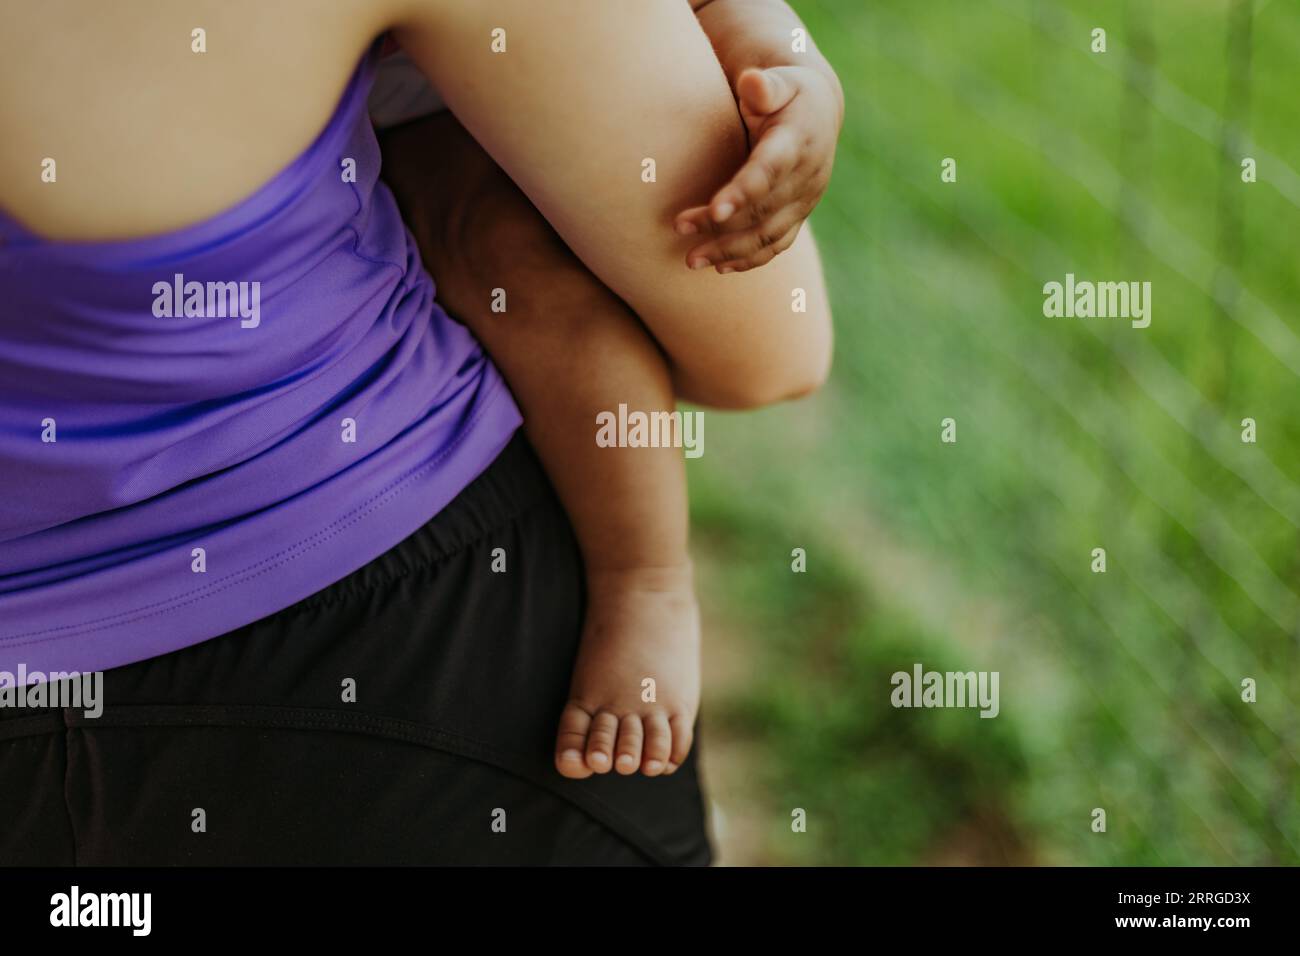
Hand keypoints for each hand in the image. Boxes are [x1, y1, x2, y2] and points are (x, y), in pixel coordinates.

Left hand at [673, 64, 841, 273]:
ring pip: (768, 235)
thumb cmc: (786, 92)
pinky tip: (720, 268)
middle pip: (762, 209)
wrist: (818, 113)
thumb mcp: (780, 80)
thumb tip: (751, 81)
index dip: (743, 192)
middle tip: (679, 227)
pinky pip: (776, 245)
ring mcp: (804, 201)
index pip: (770, 171)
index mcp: (798, 142)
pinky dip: (750, 260)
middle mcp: (806, 178)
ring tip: (691, 260)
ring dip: (729, 251)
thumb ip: (764, 85)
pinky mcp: (798, 216)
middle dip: (721, 225)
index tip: (714, 211)